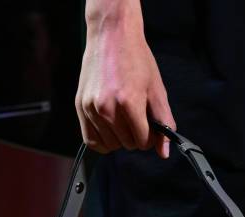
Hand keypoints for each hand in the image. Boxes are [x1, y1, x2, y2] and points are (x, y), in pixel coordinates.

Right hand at [75, 4, 175, 158]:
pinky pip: (91, 141)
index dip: (149, 137)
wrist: (111, 35)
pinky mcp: (80, 107)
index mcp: (129, 103)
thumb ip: (163, 122)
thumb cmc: (136, 59)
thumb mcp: (156, 89)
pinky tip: (110, 131)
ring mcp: (91, 108)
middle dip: (135, 136)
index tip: (150, 126)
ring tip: (123, 120)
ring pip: (110, 145)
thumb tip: (164, 152)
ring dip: (119, 138)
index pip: (142, 142)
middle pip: (127, 145)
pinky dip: (102, 142)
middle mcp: (107, 108)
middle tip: (136, 119)